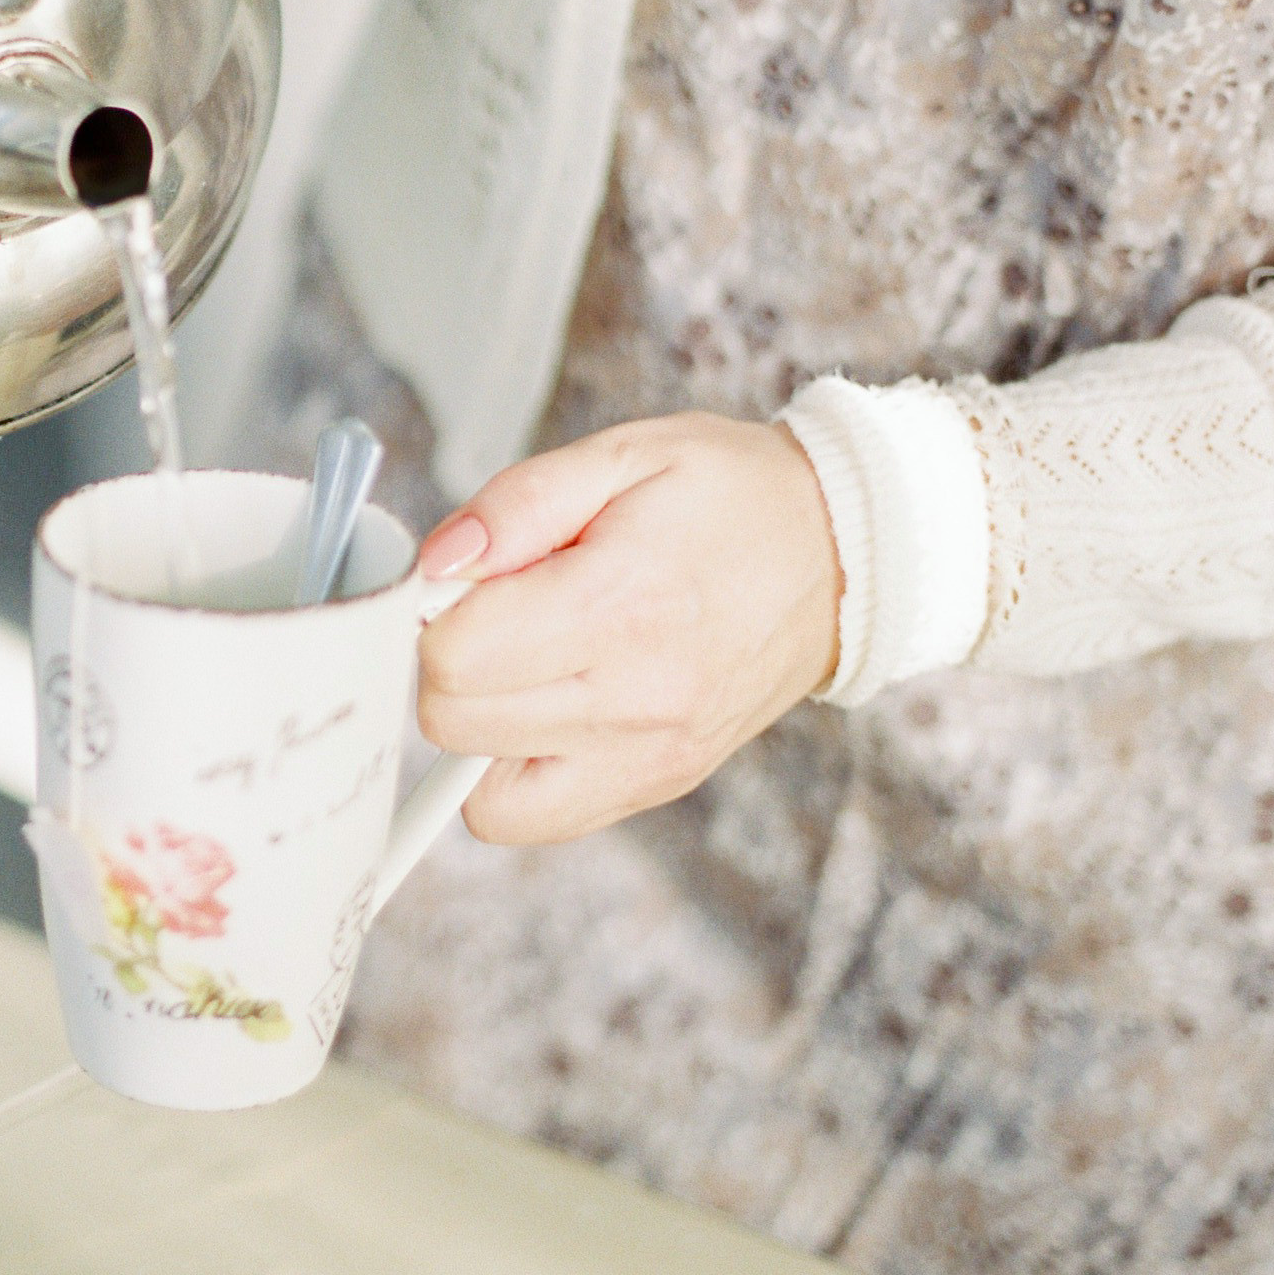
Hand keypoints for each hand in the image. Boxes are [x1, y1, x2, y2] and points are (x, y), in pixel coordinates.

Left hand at [415, 414, 842, 844]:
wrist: (841, 557)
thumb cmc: (730, 497)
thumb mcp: (624, 455)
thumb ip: (517, 503)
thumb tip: (436, 563)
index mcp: (619, 603)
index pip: (453, 654)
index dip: (432, 609)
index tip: (465, 579)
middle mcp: (634, 697)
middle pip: (453, 722)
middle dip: (447, 663)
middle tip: (494, 614)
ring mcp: (646, 755)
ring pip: (479, 790)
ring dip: (476, 725)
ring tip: (522, 663)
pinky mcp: (654, 784)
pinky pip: (532, 819)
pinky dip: (509, 775)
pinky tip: (541, 711)